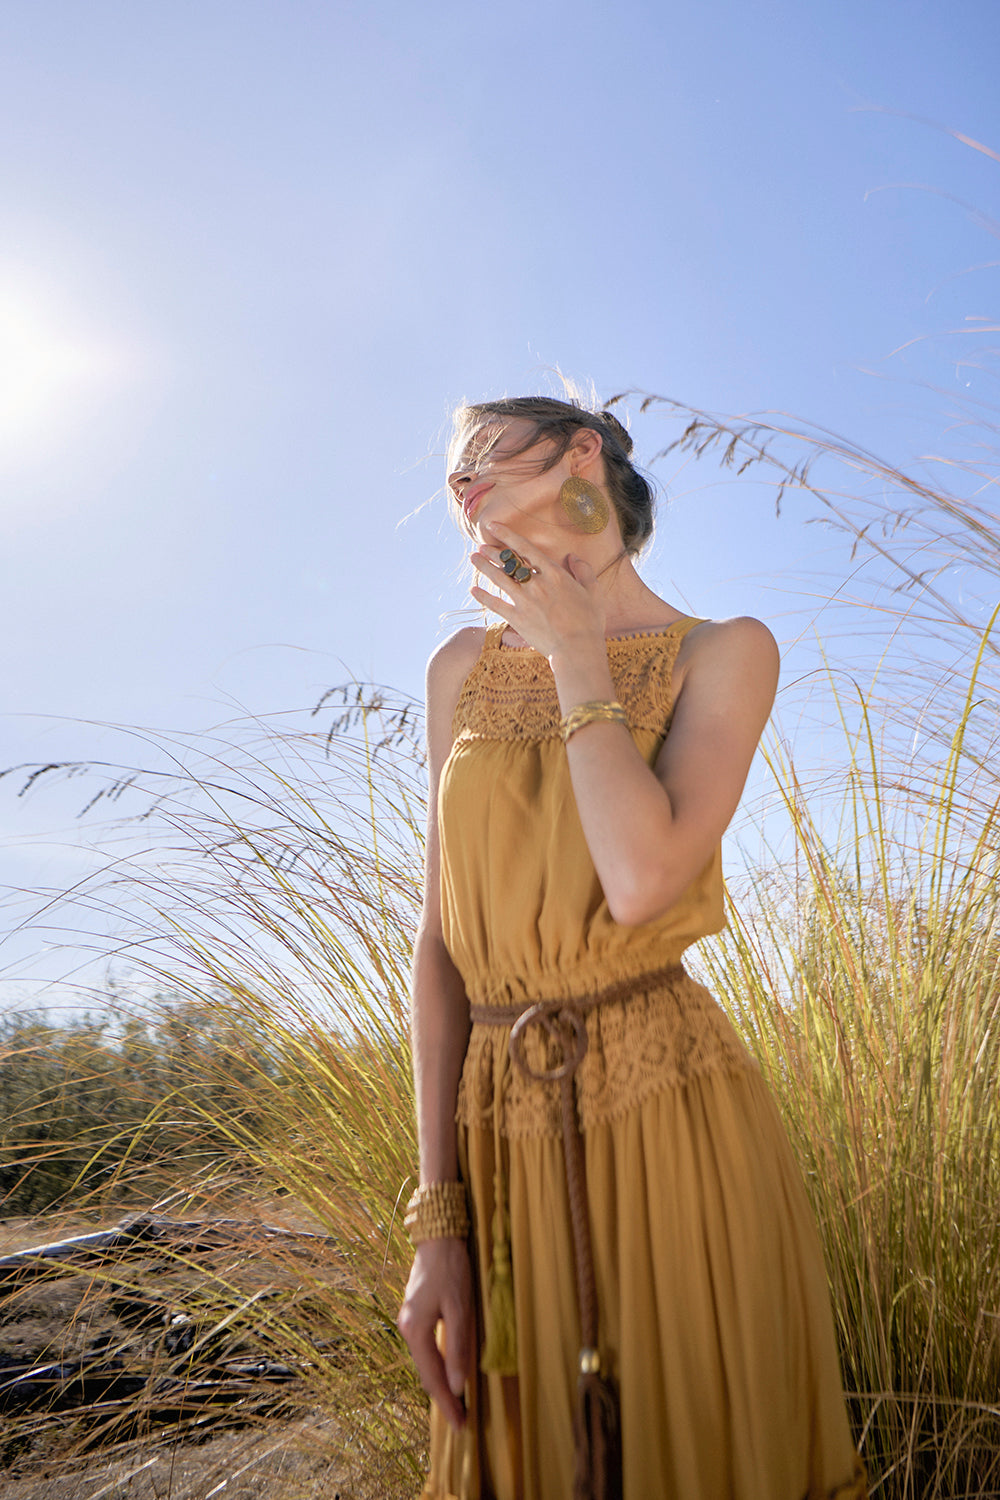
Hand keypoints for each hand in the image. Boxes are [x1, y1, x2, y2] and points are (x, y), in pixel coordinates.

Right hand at [397, 1238, 473, 1430]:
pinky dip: (436, 1365)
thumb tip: (458, 1385)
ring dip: (439, 1382)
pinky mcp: (415, 1313)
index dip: (447, 1403)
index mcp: (415, 1330)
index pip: (432, 1378)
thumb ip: (458, 1347)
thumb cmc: (451, 1269)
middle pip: (425, 1372)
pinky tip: (447, 1371)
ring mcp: (408, 1321)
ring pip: (424, 1361)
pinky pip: (425, 1349)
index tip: (461, 1425)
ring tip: (457, 1402)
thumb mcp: (460, 1308)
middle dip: (443, 1397)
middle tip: (462, 1420)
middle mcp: (407, 1329)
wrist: (437, 1236)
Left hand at [470, 522, 606, 661]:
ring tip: (473, 559)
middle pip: (508, 563)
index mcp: (554, 574)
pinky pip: (496, 604)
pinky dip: (483, 597)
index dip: (507, 535)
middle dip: (492, 552)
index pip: (526, 549)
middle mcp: (536, 584)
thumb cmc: (589, 622)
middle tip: (481, 546)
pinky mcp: (517, 619)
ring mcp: (525, 601)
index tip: (493, 526)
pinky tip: (473, 590)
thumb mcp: (594, 592)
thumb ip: (584, 570)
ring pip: (499, 579)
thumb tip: (572, 557)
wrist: (577, 649)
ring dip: (484, 567)